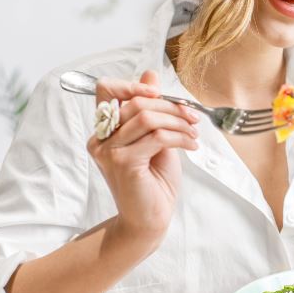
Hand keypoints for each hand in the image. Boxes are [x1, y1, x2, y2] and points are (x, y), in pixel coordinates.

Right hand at [87, 70, 199, 251]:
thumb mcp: (155, 137)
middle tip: (192, 116)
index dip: (132, 83)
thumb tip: (151, 73)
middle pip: (135, 102)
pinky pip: (156, 137)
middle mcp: (100, 139)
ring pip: (147, 117)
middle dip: (170, 106)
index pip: (105, 89)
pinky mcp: (123, 163)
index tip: (158, 92)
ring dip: (178, 121)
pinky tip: (192, 145)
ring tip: (194, 131)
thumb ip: (151, 109)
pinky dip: (180, 137)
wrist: (150, 219)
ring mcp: (109, 151)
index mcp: (104, 129)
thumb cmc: (153, 181)